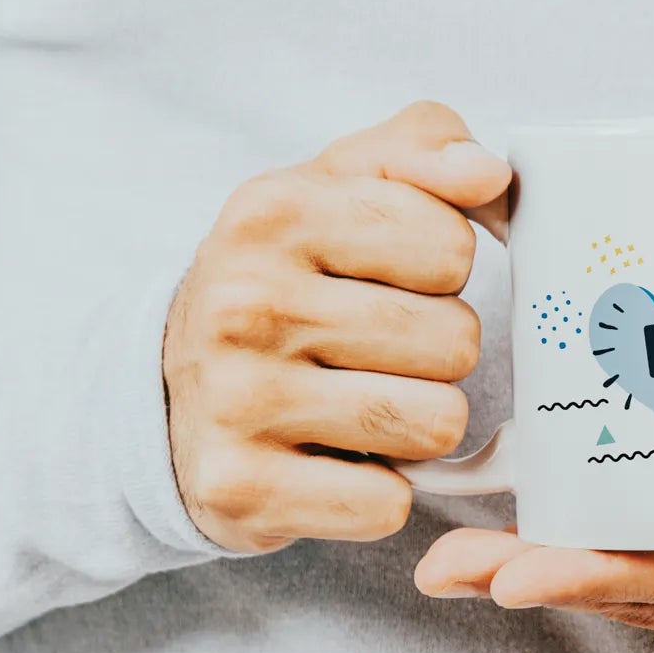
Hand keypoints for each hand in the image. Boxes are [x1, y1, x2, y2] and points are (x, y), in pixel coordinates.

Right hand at [165, 101, 509, 552]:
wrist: (163, 394)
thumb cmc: (282, 279)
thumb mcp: (337, 187)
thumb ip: (423, 150)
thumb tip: (490, 173)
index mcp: (273, 211)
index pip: (452, 245)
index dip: (441, 269)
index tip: (393, 277)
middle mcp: (245, 302)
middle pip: (455, 340)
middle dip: (436, 352)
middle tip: (375, 351)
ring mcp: (238, 400)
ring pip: (435, 423)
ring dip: (418, 422)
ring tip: (361, 402)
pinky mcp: (243, 490)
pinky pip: (388, 503)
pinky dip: (381, 490)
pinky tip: (336, 461)